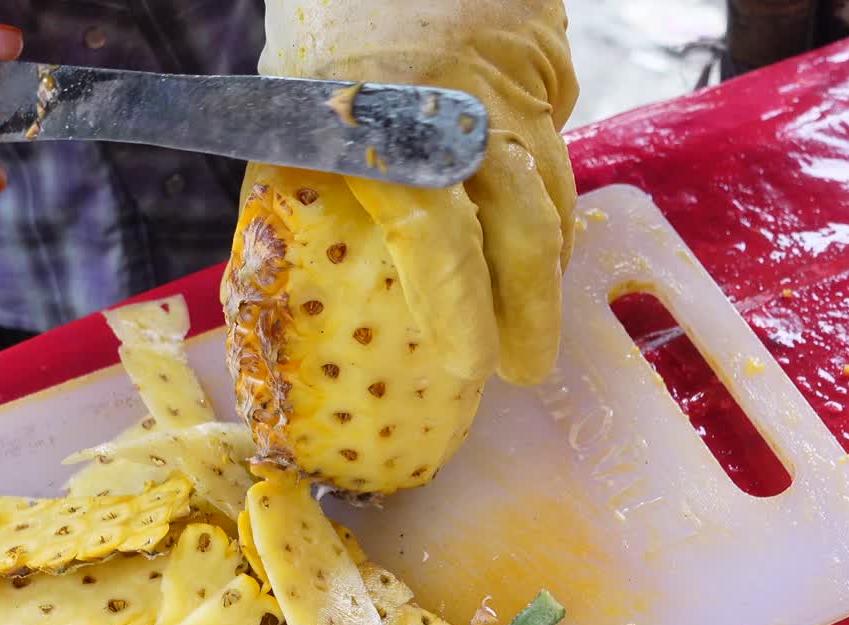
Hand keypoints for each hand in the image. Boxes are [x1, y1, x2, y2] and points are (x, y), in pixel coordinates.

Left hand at [260, 0, 578, 383]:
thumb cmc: (326, 20)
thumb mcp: (292, 105)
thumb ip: (307, 184)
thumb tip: (312, 277)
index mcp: (386, 127)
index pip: (436, 237)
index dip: (458, 309)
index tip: (471, 366)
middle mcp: (463, 113)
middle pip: (524, 230)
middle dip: (532, 310)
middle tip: (526, 365)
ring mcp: (514, 87)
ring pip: (552, 192)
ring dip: (547, 261)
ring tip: (532, 307)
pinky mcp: (547, 65)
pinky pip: (556, 143)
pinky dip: (547, 192)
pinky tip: (532, 222)